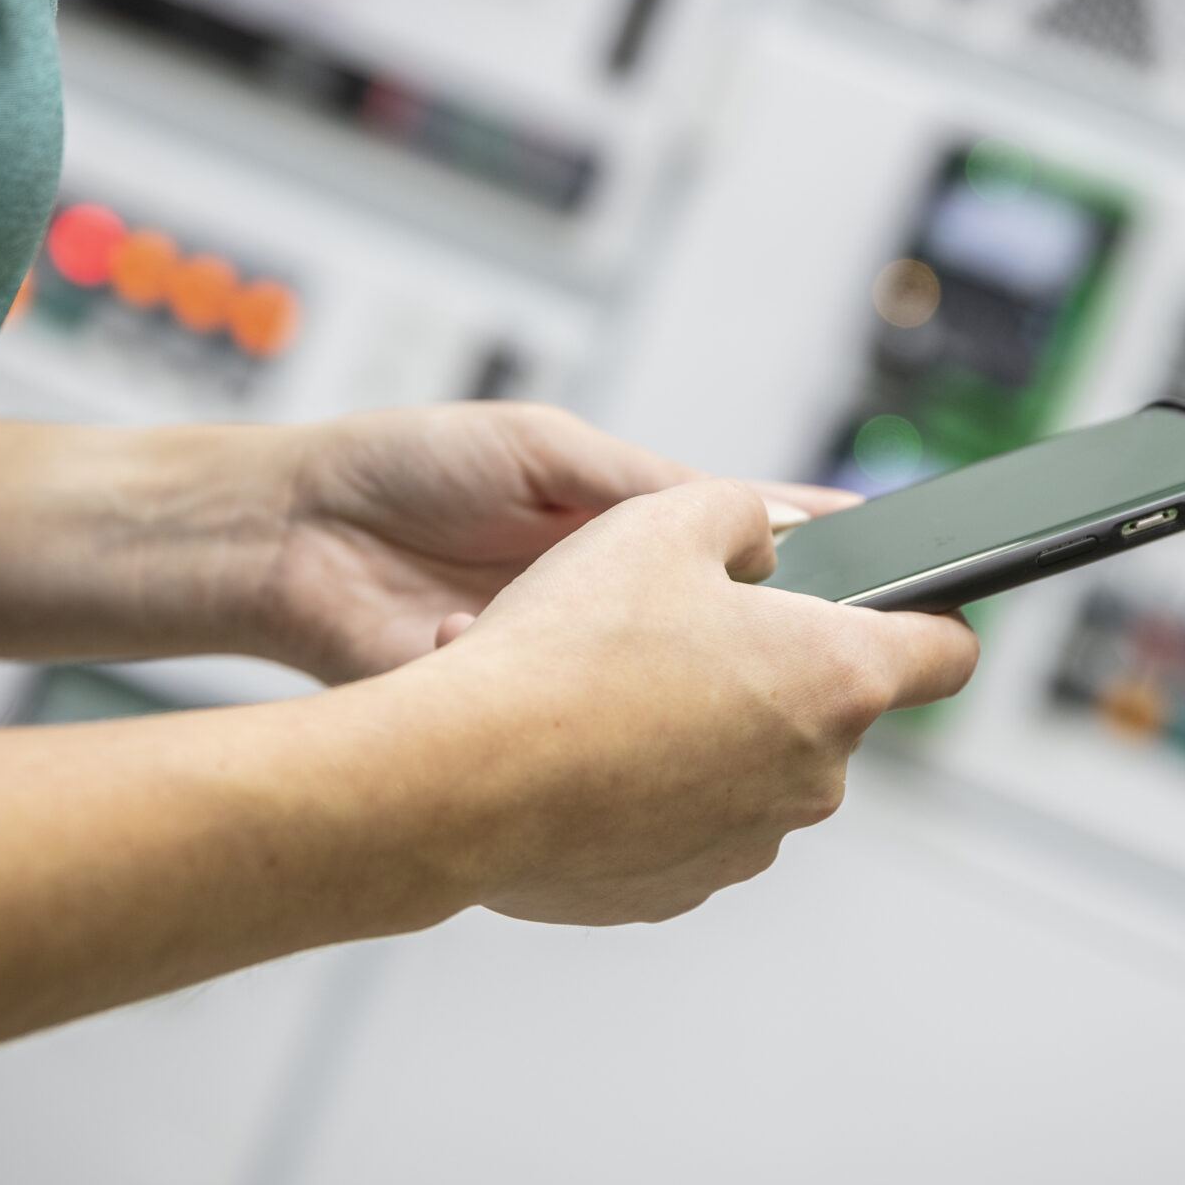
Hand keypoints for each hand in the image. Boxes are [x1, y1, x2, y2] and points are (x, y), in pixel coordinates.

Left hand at [253, 403, 849, 683]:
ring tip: (653, 678)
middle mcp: (612, 612)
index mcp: (627, 529)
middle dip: (751, 651)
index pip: (752, 551)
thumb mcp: (544, 450)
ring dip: (653, 690)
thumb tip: (767, 518)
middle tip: (788, 654)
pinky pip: (572, 734)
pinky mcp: (515, 722)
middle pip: (720, 644)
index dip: (820, 567)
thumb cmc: (407, 467)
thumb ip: (648, 487)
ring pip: (653, 706)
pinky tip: (528, 674)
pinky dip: (561, 713)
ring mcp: (569, 674)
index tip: (898, 577)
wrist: (286, 539)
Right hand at [397, 478, 979, 924]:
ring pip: (739, 767)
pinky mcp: (674, 889)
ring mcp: (745, 843)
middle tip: (672, 628)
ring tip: (600, 690)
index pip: (946, 651)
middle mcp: (810, 777)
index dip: (931, 616)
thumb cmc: (570, 650)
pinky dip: (638, 788)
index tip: (906, 607)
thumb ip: (740, 514)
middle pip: (820, 706)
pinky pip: (674, 821)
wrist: (467, 777)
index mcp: (835, 679)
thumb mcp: (663, 520)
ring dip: (692, 728)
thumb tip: (761, 537)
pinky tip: (573, 751)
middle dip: (760, 666)